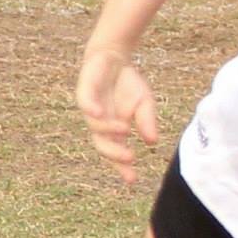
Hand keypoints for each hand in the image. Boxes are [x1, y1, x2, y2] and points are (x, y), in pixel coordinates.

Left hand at [76, 46, 158, 183]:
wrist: (113, 57)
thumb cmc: (127, 83)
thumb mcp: (144, 103)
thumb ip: (146, 122)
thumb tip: (152, 142)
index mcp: (114, 130)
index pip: (116, 152)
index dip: (122, 167)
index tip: (132, 180)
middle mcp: (101, 123)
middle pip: (102, 145)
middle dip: (114, 154)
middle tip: (129, 159)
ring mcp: (91, 109)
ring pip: (95, 127)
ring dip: (108, 130)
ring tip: (124, 128)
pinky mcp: (84, 92)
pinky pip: (86, 104)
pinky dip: (92, 109)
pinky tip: (100, 113)